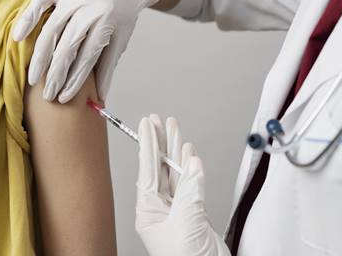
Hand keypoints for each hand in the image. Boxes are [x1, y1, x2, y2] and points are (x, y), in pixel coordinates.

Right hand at [11, 0, 160, 102]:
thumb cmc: (122, 12)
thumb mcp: (121, 38)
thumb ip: (108, 66)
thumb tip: (101, 98)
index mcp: (106, 22)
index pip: (87, 58)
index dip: (75, 80)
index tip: (63, 98)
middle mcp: (88, 9)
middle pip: (67, 47)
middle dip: (55, 75)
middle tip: (46, 95)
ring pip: (51, 30)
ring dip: (40, 57)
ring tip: (33, 79)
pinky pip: (40, 3)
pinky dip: (27, 19)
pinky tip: (18, 38)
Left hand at [136, 115, 230, 255]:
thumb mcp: (186, 222)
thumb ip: (191, 191)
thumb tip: (193, 163)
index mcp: (148, 213)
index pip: (147, 171)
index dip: (148, 145)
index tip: (147, 124)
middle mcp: (160, 210)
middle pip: (159, 169)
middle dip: (160, 143)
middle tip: (158, 120)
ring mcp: (177, 211)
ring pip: (176, 174)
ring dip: (176, 151)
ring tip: (174, 128)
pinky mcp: (194, 214)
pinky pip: (190, 184)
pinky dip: (191, 167)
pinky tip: (189, 153)